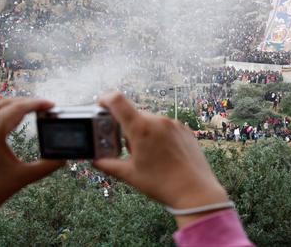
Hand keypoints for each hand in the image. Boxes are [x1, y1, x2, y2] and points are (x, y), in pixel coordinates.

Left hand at [0, 98, 64, 206]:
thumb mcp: (21, 178)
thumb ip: (45, 167)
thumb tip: (63, 158)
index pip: (18, 108)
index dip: (36, 103)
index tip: (50, 105)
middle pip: (6, 102)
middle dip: (26, 102)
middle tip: (43, 109)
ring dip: (11, 104)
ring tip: (26, 110)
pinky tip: (7, 119)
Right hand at [92, 93, 228, 226]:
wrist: (195, 191)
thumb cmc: (162, 184)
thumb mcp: (129, 175)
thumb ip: (107, 164)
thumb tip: (95, 159)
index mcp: (141, 128)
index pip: (117, 101)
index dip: (105, 99)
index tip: (100, 106)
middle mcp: (158, 121)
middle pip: (134, 115)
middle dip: (126, 127)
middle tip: (127, 148)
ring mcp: (174, 124)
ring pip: (150, 121)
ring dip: (143, 132)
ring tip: (148, 155)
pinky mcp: (185, 130)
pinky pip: (165, 127)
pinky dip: (158, 135)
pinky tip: (162, 154)